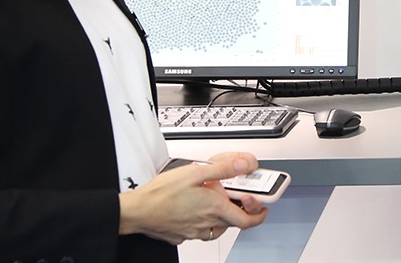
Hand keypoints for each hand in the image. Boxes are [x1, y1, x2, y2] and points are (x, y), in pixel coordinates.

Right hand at [119, 153, 268, 243]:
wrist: (137, 211)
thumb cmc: (162, 194)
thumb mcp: (196, 172)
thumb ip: (223, 169)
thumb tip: (245, 165)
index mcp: (214, 208)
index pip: (247, 219)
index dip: (259, 214)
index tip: (263, 207)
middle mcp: (207, 223)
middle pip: (233, 221)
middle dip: (239, 209)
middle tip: (237, 197)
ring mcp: (194, 231)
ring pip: (216, 226)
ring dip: (221, 215)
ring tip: (213, 199)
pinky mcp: (182, 235)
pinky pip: (199, 230)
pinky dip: (202, 219)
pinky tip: (194, 207)